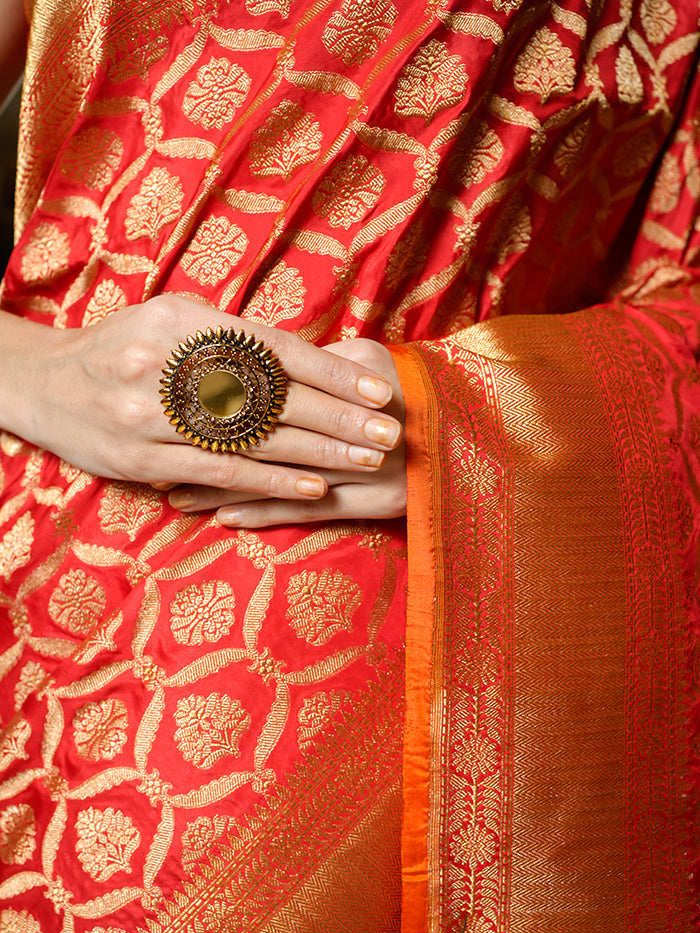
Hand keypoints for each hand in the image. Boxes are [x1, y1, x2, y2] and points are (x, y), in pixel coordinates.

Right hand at [17, 296, 402, 498]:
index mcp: (185, 321)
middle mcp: (170, 364)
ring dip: (319, 454)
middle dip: (339, 417)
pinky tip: (313, 489)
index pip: (275, 350)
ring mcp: (153, 414)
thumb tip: (309, 363)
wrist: (44, 382)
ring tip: (367, 460)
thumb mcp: (174, 322)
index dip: (332, 373)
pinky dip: (272, 482)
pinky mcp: (142, 458)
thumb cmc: (126, 349)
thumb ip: (234, 340)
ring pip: (255, 438)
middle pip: (274, 395)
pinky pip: (221, 473)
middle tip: (391, 432)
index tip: (376, 391)